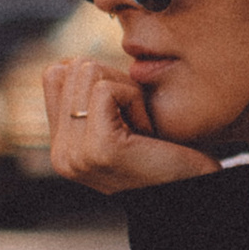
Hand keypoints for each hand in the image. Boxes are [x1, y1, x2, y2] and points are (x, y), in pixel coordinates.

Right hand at [44, 53, 220, 198]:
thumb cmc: (168, 155)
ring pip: (87, 72)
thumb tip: (72, 62)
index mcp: (61, 147)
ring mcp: (76, 154)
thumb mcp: (117, 123)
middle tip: (137, 118)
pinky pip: (107, 89)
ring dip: (126, 89)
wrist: (193, 187)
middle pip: (72, 68)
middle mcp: (61, 154)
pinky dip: (134, 98)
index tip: (123, 107)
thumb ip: (86, 100)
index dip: (96, 76)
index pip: (54, 75)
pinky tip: (146, 129)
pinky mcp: (99, 148)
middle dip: (113, 80)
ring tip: (141, 125)